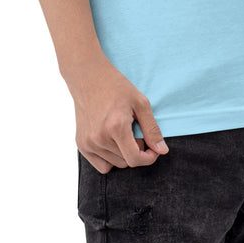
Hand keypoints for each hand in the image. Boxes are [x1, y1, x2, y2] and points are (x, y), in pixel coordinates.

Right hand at [67, 57, 169, 173]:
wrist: (88, 77)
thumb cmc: (116, 86)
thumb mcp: (140, 103)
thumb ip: (152, 129)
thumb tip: (162, 151)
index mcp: (116, 127)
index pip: (135, 159)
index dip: (149, 158)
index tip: (154, 149)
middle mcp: (99, 138)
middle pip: (126, 162)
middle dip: (136, 151)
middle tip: (135, 131)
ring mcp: (88, 142)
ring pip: (115, 164)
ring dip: (123, 154)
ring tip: (122, 132)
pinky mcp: (81, 144)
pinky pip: (101, 165)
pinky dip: (110, 158)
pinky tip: (112, 140)